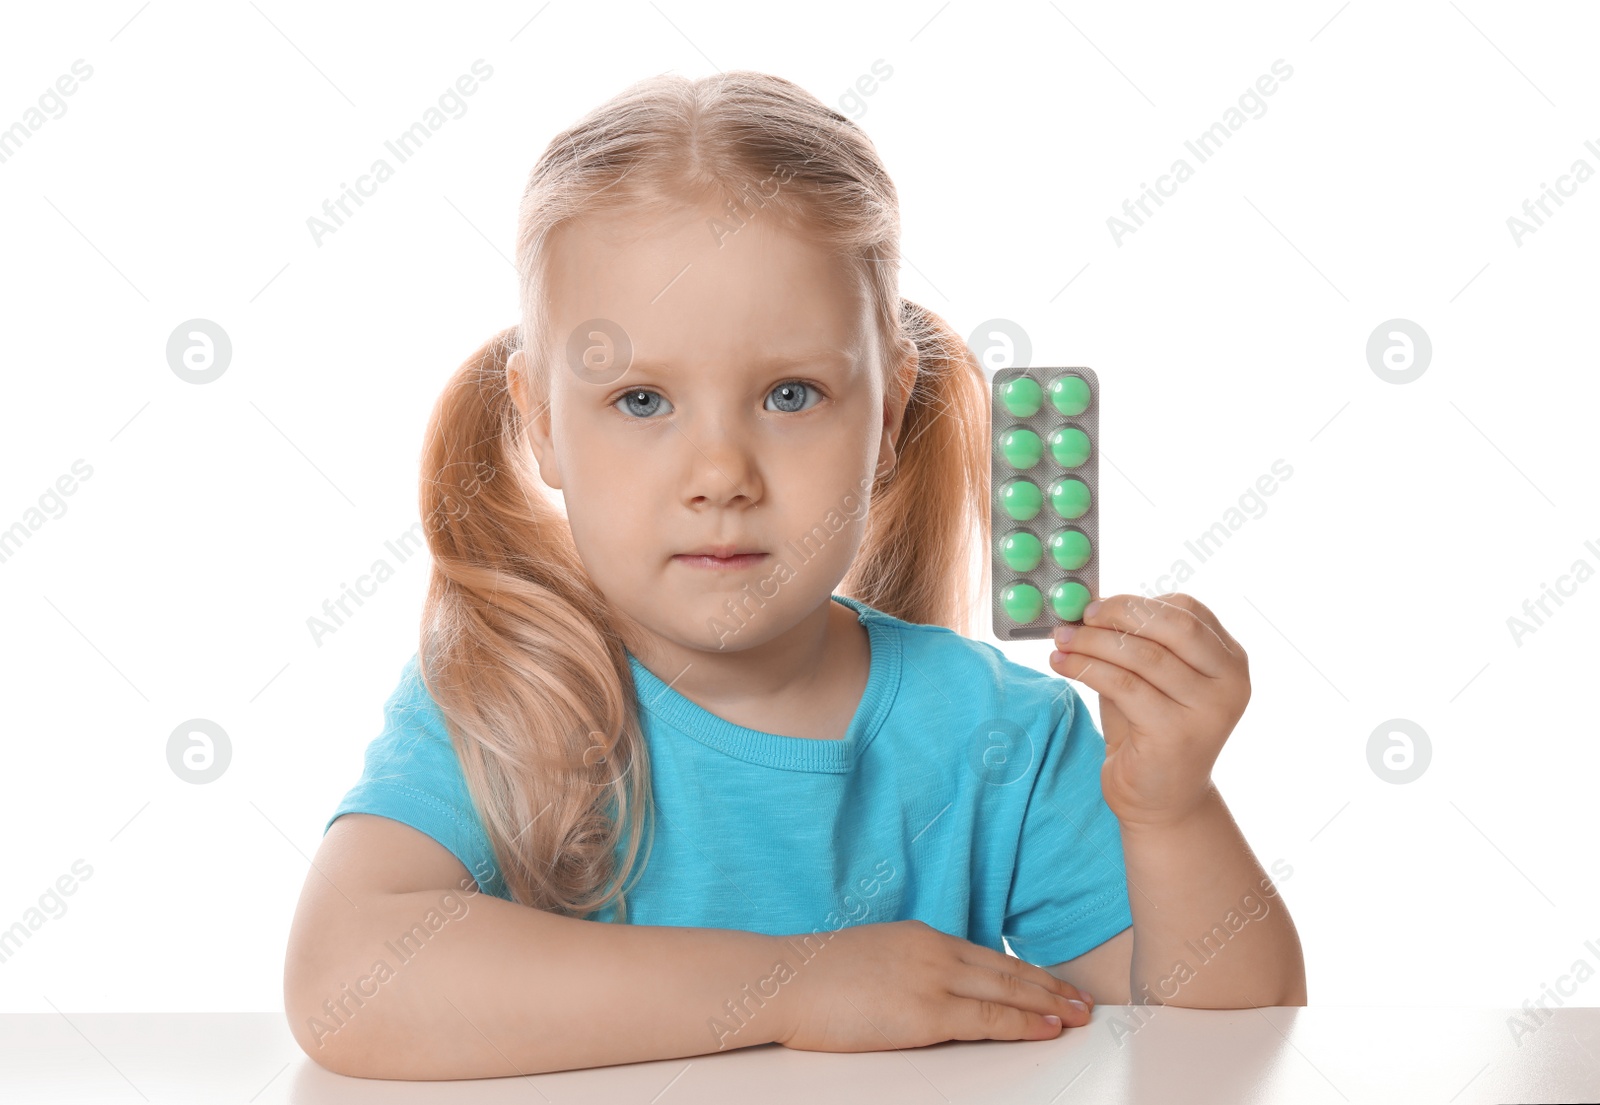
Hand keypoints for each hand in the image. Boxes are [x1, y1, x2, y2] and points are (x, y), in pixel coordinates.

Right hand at [771, 920, 1095, 1051]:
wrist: (785, 981)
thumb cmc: (814, 979)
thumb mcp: (872, 960)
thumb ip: (906, 971)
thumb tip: (923, 993)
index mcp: (921, 937)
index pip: (987, 956)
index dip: (1025, 972)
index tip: (1051, 984)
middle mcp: (934, 952)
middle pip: (1007, 970)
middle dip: (1050, 987)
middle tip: (1084, 1000)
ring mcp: (932, 980)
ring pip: (1008, 991)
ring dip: (1049, 1005)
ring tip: (1079, 1015)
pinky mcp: (925, 1013)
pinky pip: (988, 1018)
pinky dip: (1024, 1023)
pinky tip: (1047, 1028)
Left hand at [1048, 592, 1249, 829]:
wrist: (1161, 801)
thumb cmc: (1149, 731)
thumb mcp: (1149, 678)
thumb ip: (1134, 642)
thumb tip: (1089, 603)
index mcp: (1230, 661)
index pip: (1188, 610)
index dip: (1138, 602)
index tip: (1096, 606)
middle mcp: (1229, 684)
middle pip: (1172, 626)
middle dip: (1118, 615)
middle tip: (1079, 618)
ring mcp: (1208, 710)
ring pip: (1143, 655)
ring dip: (1092, 642)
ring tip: (1062, 641)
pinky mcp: (1176, 734)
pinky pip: (1124, 685)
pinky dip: (1087, 668)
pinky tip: (1062, 665)